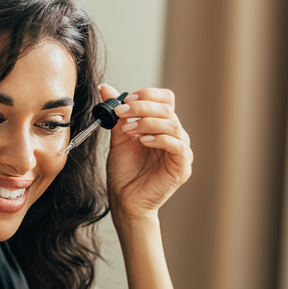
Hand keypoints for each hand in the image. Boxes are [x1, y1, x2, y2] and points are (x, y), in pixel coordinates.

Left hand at [102, 84, 192, 221]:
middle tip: (122, 112)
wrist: (125, 201)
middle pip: (167, 109)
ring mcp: (181, 151)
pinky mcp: (183, 167)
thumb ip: (116, 114)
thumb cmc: (124, 172)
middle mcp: (174, 136)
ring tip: (129, 130)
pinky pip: (178, 145)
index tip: (125, 101)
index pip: (165, 99)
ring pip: (172, 124)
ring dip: (147, 122)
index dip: (147, 95)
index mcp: (161, 126)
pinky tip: (143, 141)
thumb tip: (105, 88)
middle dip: (142, 107)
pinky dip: (159, 139)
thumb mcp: (118, 138)